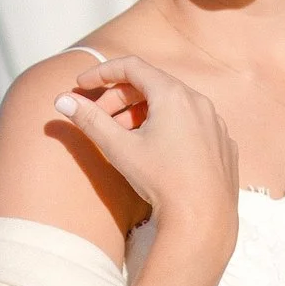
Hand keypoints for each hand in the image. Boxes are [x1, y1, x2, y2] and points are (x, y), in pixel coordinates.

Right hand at [55, 56, 239, 260]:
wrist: (203, 219)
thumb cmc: (162, 181)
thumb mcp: (119, 148)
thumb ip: (90, 120)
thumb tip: (62, 101)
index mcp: (173, 95)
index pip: (131, 67)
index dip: (101, 72)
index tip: (81, 86)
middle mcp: (198, 101)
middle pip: (151, 85)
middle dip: (119, 98)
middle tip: (98, 119)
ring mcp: (214, 122)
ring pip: (172, 105)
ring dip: (142, 114)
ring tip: (123, 137)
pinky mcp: (222, 143)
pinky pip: (191, 124)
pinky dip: (168, 128)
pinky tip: (155, 151)